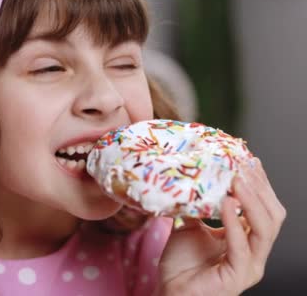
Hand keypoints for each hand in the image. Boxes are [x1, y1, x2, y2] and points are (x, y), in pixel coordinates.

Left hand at [157, 158, 285, 295]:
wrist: (169, 293)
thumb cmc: (180, 265)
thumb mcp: (190, 226)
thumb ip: (198, 206)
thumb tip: (194, 178)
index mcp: (248, 240)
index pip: (264, 208)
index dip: (259, 184)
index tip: (246, 160)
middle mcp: (255, 253)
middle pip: (272, 215)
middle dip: (260, 188)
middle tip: (243, 165)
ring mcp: (250, 266)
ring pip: (265, 229)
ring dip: (251, 200)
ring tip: (236, 179)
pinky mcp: (238, 276)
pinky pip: (242, 246)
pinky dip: (235, 222)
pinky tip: (226, 204)